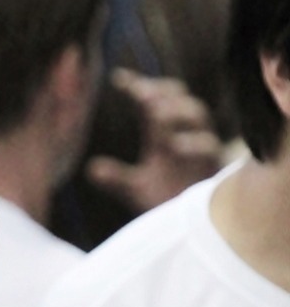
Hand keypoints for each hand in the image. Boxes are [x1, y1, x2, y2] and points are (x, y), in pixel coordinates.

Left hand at [86, 68, 223, 212]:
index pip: (152, 100)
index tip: (118, 79)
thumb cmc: (169, 199)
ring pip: (197, 114)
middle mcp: (184, 133)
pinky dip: (192, 143)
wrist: (196, 227)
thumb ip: (116, 178)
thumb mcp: (137, 189)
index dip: (137, 86)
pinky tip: (174, 145)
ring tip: (155, 114)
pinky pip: (209, 146)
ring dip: (176, 111)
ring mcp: (200, 146)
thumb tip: (90, 169)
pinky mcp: (214, 163)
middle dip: (161, 91)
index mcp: (163, 133)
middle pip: (179, 97)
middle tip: (141, 93)